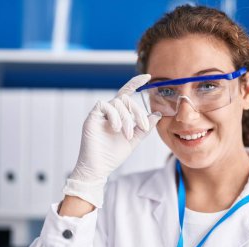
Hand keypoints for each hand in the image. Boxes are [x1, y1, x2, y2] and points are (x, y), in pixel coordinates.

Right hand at [63, 74, 161, 207]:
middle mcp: (109, 112)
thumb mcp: (134, 140)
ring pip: (118, 103)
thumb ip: (145, 127)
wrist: (99, 168)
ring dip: (126, 119)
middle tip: (142, 128)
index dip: (136, 83)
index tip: (148, 76)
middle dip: (137, 112)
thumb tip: (157, 114)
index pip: (127, 94)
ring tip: (127, 135)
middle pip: (126, 99)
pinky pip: (105, 105)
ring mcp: (100, 114)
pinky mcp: (91, 117)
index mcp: (119, 115)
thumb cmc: (114, 155)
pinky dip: (114, 116)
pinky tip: (116, 128)